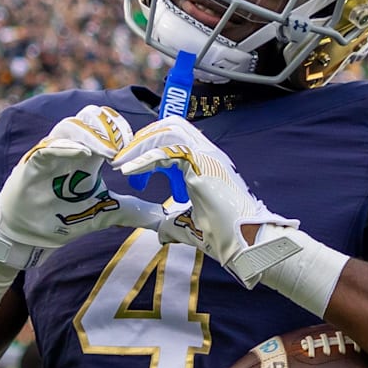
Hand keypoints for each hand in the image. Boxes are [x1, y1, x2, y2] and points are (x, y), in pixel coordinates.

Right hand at [0, 106, 161, 310]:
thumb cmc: (62, 218)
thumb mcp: (102, 214)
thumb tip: (159, 216)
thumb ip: (129, 211)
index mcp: (88, 154)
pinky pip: (48, 147)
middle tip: (124, 147)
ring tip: (109, 152)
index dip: (123, 131)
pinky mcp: (32, 164)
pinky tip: (82, 154)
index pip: (107, 126)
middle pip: (90, 117)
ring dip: (92, 135)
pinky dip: (65, 147)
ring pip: (70, 126)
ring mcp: (50, 154)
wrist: (27, 235)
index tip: (138, 148)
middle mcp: (70, 149)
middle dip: (109, 127)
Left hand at [112, 116, 349, 315]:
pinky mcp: (202, 164)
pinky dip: (144, 159)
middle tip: (122, 160)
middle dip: (142, 139)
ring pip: (169, 130)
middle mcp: (207, 153)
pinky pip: (168, 150)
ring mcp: (207, 155)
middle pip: (170, 125)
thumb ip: (172, 223)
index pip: (175, 136)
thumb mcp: (189, 224)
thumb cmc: (224, 234)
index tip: (130, 168)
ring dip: (141, 145)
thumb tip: (160, 233)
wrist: (245, 242)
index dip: (149, 146)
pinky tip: (129, 171)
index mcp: (205, 162)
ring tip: (122, 164)